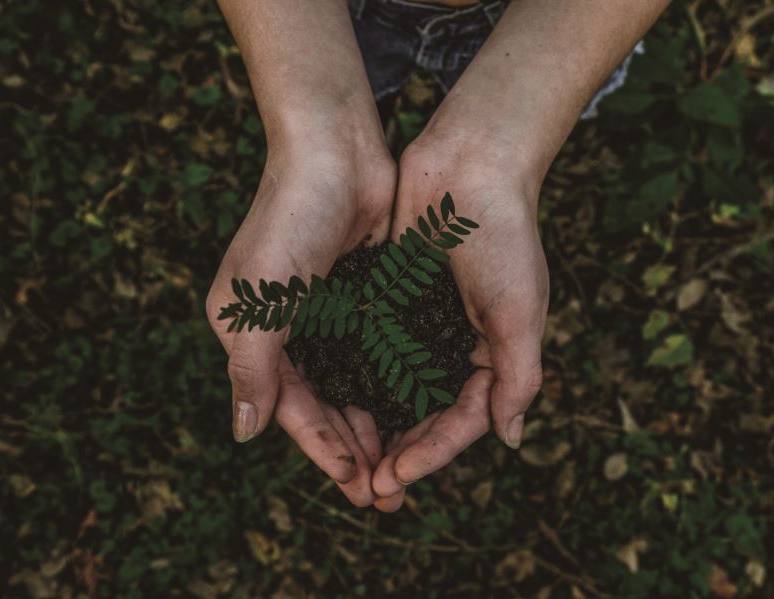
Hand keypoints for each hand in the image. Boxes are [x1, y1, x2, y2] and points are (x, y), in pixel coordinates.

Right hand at [206, 129, 395, 506]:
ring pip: (351, 385)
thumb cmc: (289, 220)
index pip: (288, 406)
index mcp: (251, 333)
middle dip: (351, 449)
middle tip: (385, 492)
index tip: (356, 484)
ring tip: (401, 465)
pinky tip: (412, 411)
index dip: (321, 448)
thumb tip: (243, 433)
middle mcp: (286, 329)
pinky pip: (375, 353)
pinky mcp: (361, 297)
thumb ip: (251, 369)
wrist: (335, 151)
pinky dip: (390, 384)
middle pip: (321, 404)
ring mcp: (326, 313)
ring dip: (373, 424)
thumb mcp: (259, 300)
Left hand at [371, 132, 548, 508]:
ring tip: (348, 459)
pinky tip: (332, 401)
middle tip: (368, 487)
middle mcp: (454, 346)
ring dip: (374, 425)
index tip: (396, 476)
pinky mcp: (390, 299)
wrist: (470, 165)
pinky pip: (371, 348)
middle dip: (400, 452)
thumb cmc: (504, 236)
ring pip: (393, 389)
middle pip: (425, 414)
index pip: (462, 421)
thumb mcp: (520, 311)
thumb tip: (511, 440)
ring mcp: (420, 324)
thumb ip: (518, 376)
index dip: (431, 453)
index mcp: (492, 354)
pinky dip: (356, 376)